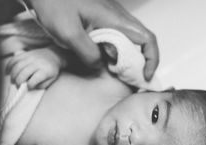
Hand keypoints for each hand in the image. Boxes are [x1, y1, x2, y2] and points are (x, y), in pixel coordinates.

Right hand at [6, 47, 64, 88]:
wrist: (53, 55)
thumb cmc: (51, 70)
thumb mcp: (51, 79)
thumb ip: (42, 85)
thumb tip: (30, 88)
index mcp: (45, 71)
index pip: (35, 80)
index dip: (30, 85)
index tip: (28, 88)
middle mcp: (37, 63)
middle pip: (24, 73)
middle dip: (19, 82)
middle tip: (18, 87)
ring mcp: (30, 57)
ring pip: (17, 66)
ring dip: (13, 75)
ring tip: (13, 81)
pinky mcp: (24, 54)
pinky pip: (14, 59)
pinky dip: (8, 66)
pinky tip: (7, 72)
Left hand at [27, 0, 158, 79]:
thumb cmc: (53, 2)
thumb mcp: (67, 32)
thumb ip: (87, 53)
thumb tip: (100, 66)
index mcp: (114, 19)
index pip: (147, 39)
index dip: (152, 59)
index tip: (145, 75)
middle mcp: (118, 16)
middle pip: (143, 40)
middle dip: (142, 61)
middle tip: (130, 78)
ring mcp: (111, 15)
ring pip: (130, 39)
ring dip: (129, 57)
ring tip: (116, 71)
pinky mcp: (102, 17)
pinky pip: (118, 35)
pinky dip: (118, 50)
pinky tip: (104, 57)